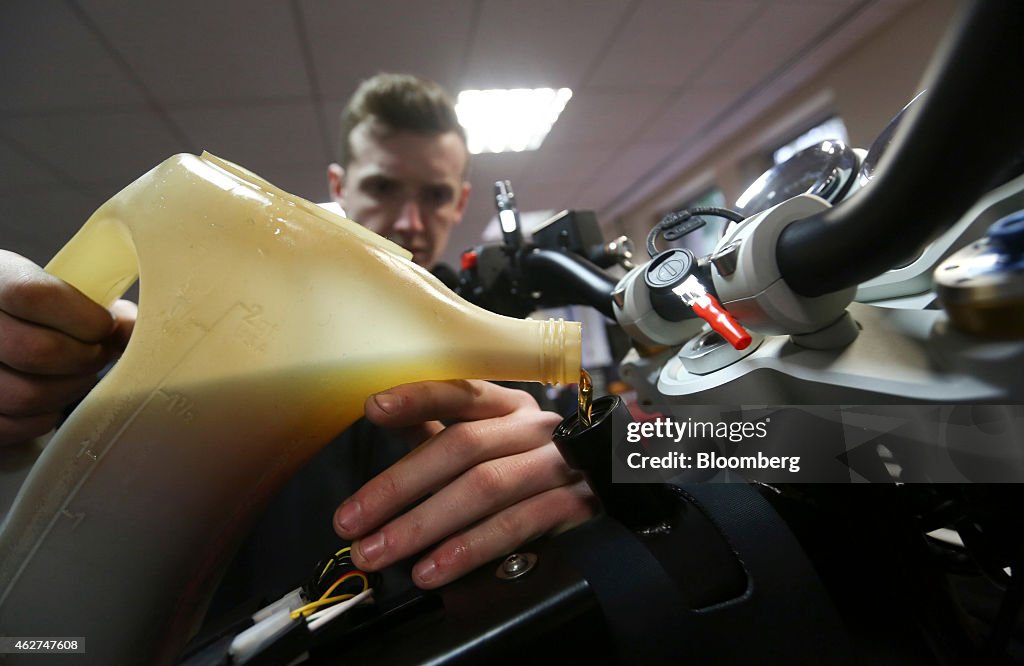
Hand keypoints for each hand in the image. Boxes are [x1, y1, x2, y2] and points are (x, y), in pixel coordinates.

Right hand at [0, 250, 135, 445]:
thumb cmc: (25, 308)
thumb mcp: (47, 285)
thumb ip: (88, 301)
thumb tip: (129, 328)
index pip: (34, 296)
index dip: (83, 317)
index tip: (104, 325)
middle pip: (37, 351)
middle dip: (86, 357)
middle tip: (97, 353)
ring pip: (28, 395)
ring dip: (70, 389)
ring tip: (78, 374)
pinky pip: (14, 426)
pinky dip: (45, 416)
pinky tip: (51, 397)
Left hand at [334, 380, 597, 588]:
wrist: (611, 489)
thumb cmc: (531, 465)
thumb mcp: (489, 440)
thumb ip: (439, 429)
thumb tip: (380, 413)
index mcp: (508, 404)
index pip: (461, 390)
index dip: (418, 397)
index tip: (373, 409)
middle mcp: (534, 428)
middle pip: (462, 446)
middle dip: (399, 486)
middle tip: (352, 521)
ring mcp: (556, 465)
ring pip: (484, 488)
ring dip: (424, 524)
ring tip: (381, 552)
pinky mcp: (574, 505)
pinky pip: (518, 526)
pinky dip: (470, 549)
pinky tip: (434, 569)